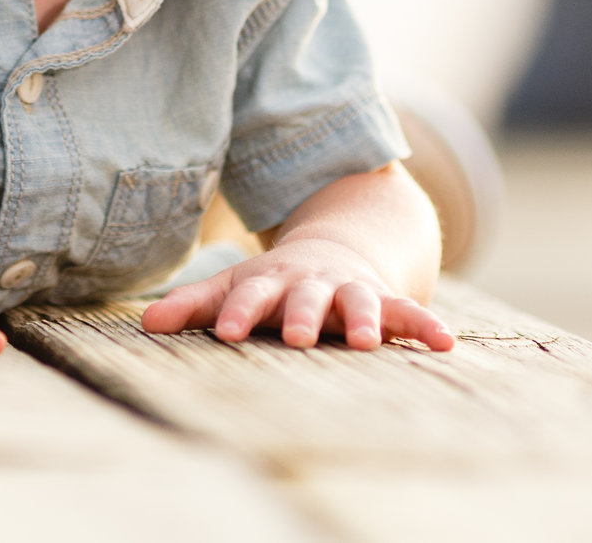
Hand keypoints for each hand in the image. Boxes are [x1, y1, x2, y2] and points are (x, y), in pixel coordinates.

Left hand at [140, 235, 453, 351]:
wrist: (338, 248)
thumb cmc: (275, 283)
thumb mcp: (236, 287)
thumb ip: (195, 306)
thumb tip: (145, 323)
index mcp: (272, 281)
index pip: (250, 294)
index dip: (238, 311)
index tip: (225, 332)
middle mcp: (312, 284)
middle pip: (305, 298)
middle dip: (301, 315)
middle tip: (296, 336)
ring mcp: (350, 290)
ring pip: (358, 302)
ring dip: (362, 319)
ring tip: (364, 342)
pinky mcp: (385, 301)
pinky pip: (408, 313)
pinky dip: (426, 326)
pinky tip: (446, 344)